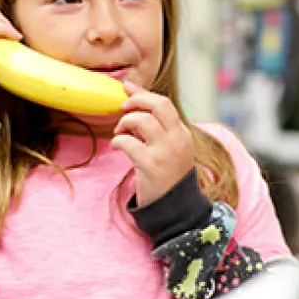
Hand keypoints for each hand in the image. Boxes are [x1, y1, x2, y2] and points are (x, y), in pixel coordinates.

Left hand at [111, 82, 194, 206]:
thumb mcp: (169, 150)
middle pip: (157, 105)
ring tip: (120, 133)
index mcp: (182, 134)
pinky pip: (127, 142)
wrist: (174, 208)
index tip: (127, 89)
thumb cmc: (167, 177)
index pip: (164, 104)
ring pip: (141, 121)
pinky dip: (117, 141)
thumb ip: (156, 129)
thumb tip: (133, 105)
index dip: (143, 94)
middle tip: (122, 107)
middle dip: (136, 100)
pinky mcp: (150, 165)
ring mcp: (165, 152)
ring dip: (124, 123)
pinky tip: (116, 146)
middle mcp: (177, 139)